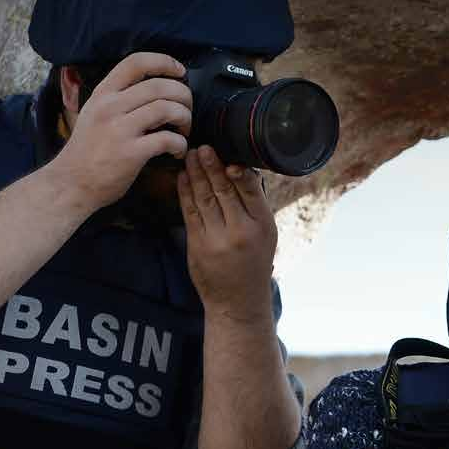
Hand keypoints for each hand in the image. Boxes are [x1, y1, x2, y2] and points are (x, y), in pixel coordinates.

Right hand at [50, 52, 192, 210]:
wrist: (70, 184)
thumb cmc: (86, 152)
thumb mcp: (92, 113)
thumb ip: (116, 99)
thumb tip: (151, 88)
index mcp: (102, 94)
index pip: (136, 62)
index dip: (164, 62)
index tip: (180, 72)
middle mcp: (110, 107)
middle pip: (159, 85)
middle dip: (183, 95)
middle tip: (187, 108)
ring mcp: (119, 129)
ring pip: (166, 108)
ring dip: (184, 117)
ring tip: (184, 129)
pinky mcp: (131, 153)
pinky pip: (167, 139)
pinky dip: (180, 143)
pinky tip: (177, 150)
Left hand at [178, 144, 276, 319]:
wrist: (238, 301)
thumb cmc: (254, 263)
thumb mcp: (266, 235)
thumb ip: (254, 206)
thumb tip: (241, 170)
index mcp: (262, 225)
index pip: (249, 190)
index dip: (237, 171)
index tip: (227, 154)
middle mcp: (240, 231)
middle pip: (223, 190)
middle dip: (211, 166)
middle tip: (202, 146)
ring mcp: (217, 239)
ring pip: (204, 198)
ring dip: (196, 174)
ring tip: (190, 156)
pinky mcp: (198, 245)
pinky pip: (190, 212)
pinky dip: (185, 192)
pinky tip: (183, 177)